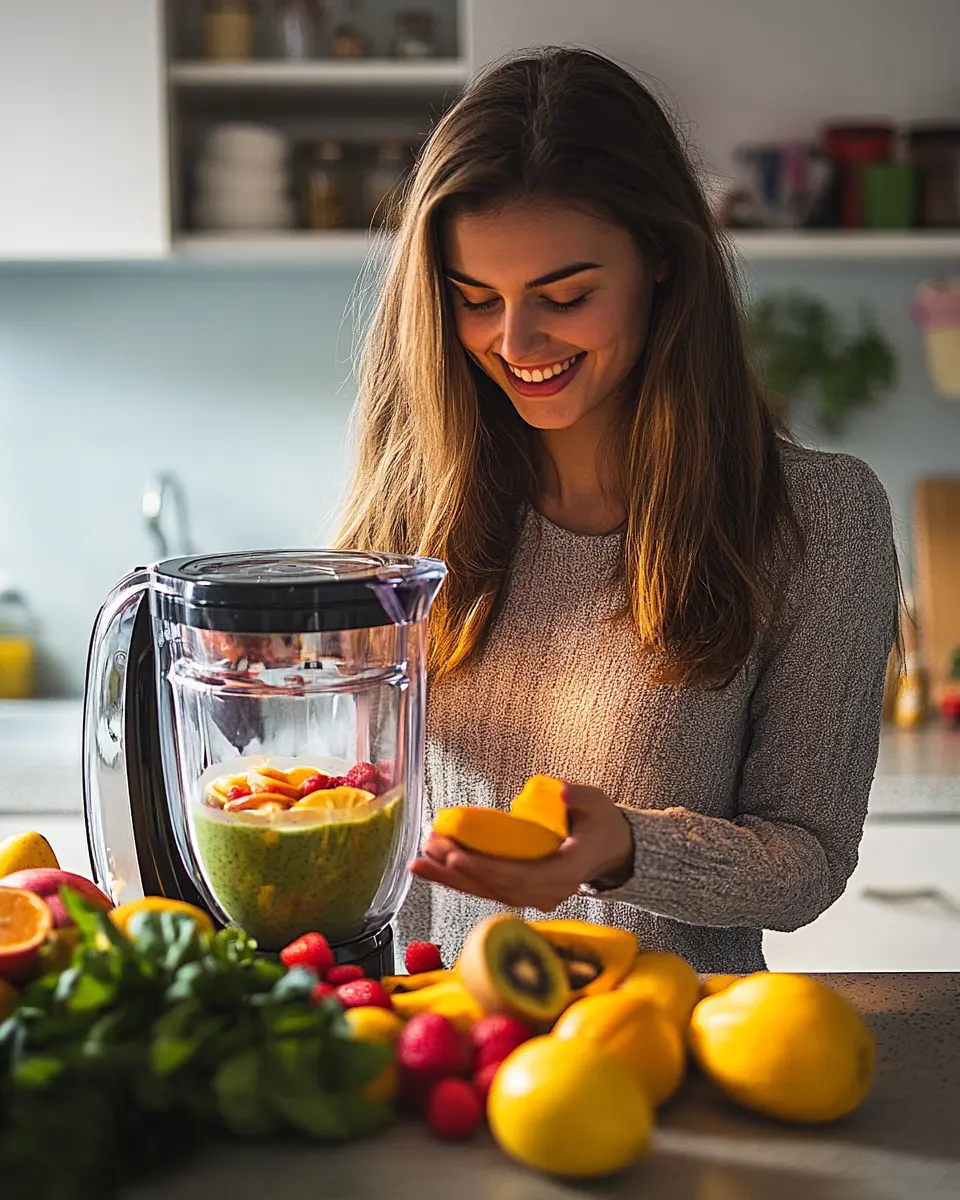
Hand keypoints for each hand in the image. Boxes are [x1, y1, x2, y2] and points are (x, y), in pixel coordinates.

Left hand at [410, 784, 634, 912]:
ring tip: (420, 862)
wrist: (612, 850)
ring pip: (487, 892)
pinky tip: (435, 868)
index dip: (486, 870)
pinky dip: (460, 880)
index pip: (521, 877)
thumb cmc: (603, 825)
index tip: (456, 858)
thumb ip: (582, 797)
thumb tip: (562, 791)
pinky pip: (488, 889)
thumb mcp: (599, 804)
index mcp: (567, 872)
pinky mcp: (522, 890)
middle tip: (428, 852)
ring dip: (451, 879)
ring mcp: (535, 895)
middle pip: (495, 888)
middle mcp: (548, 891)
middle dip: (458, 873)